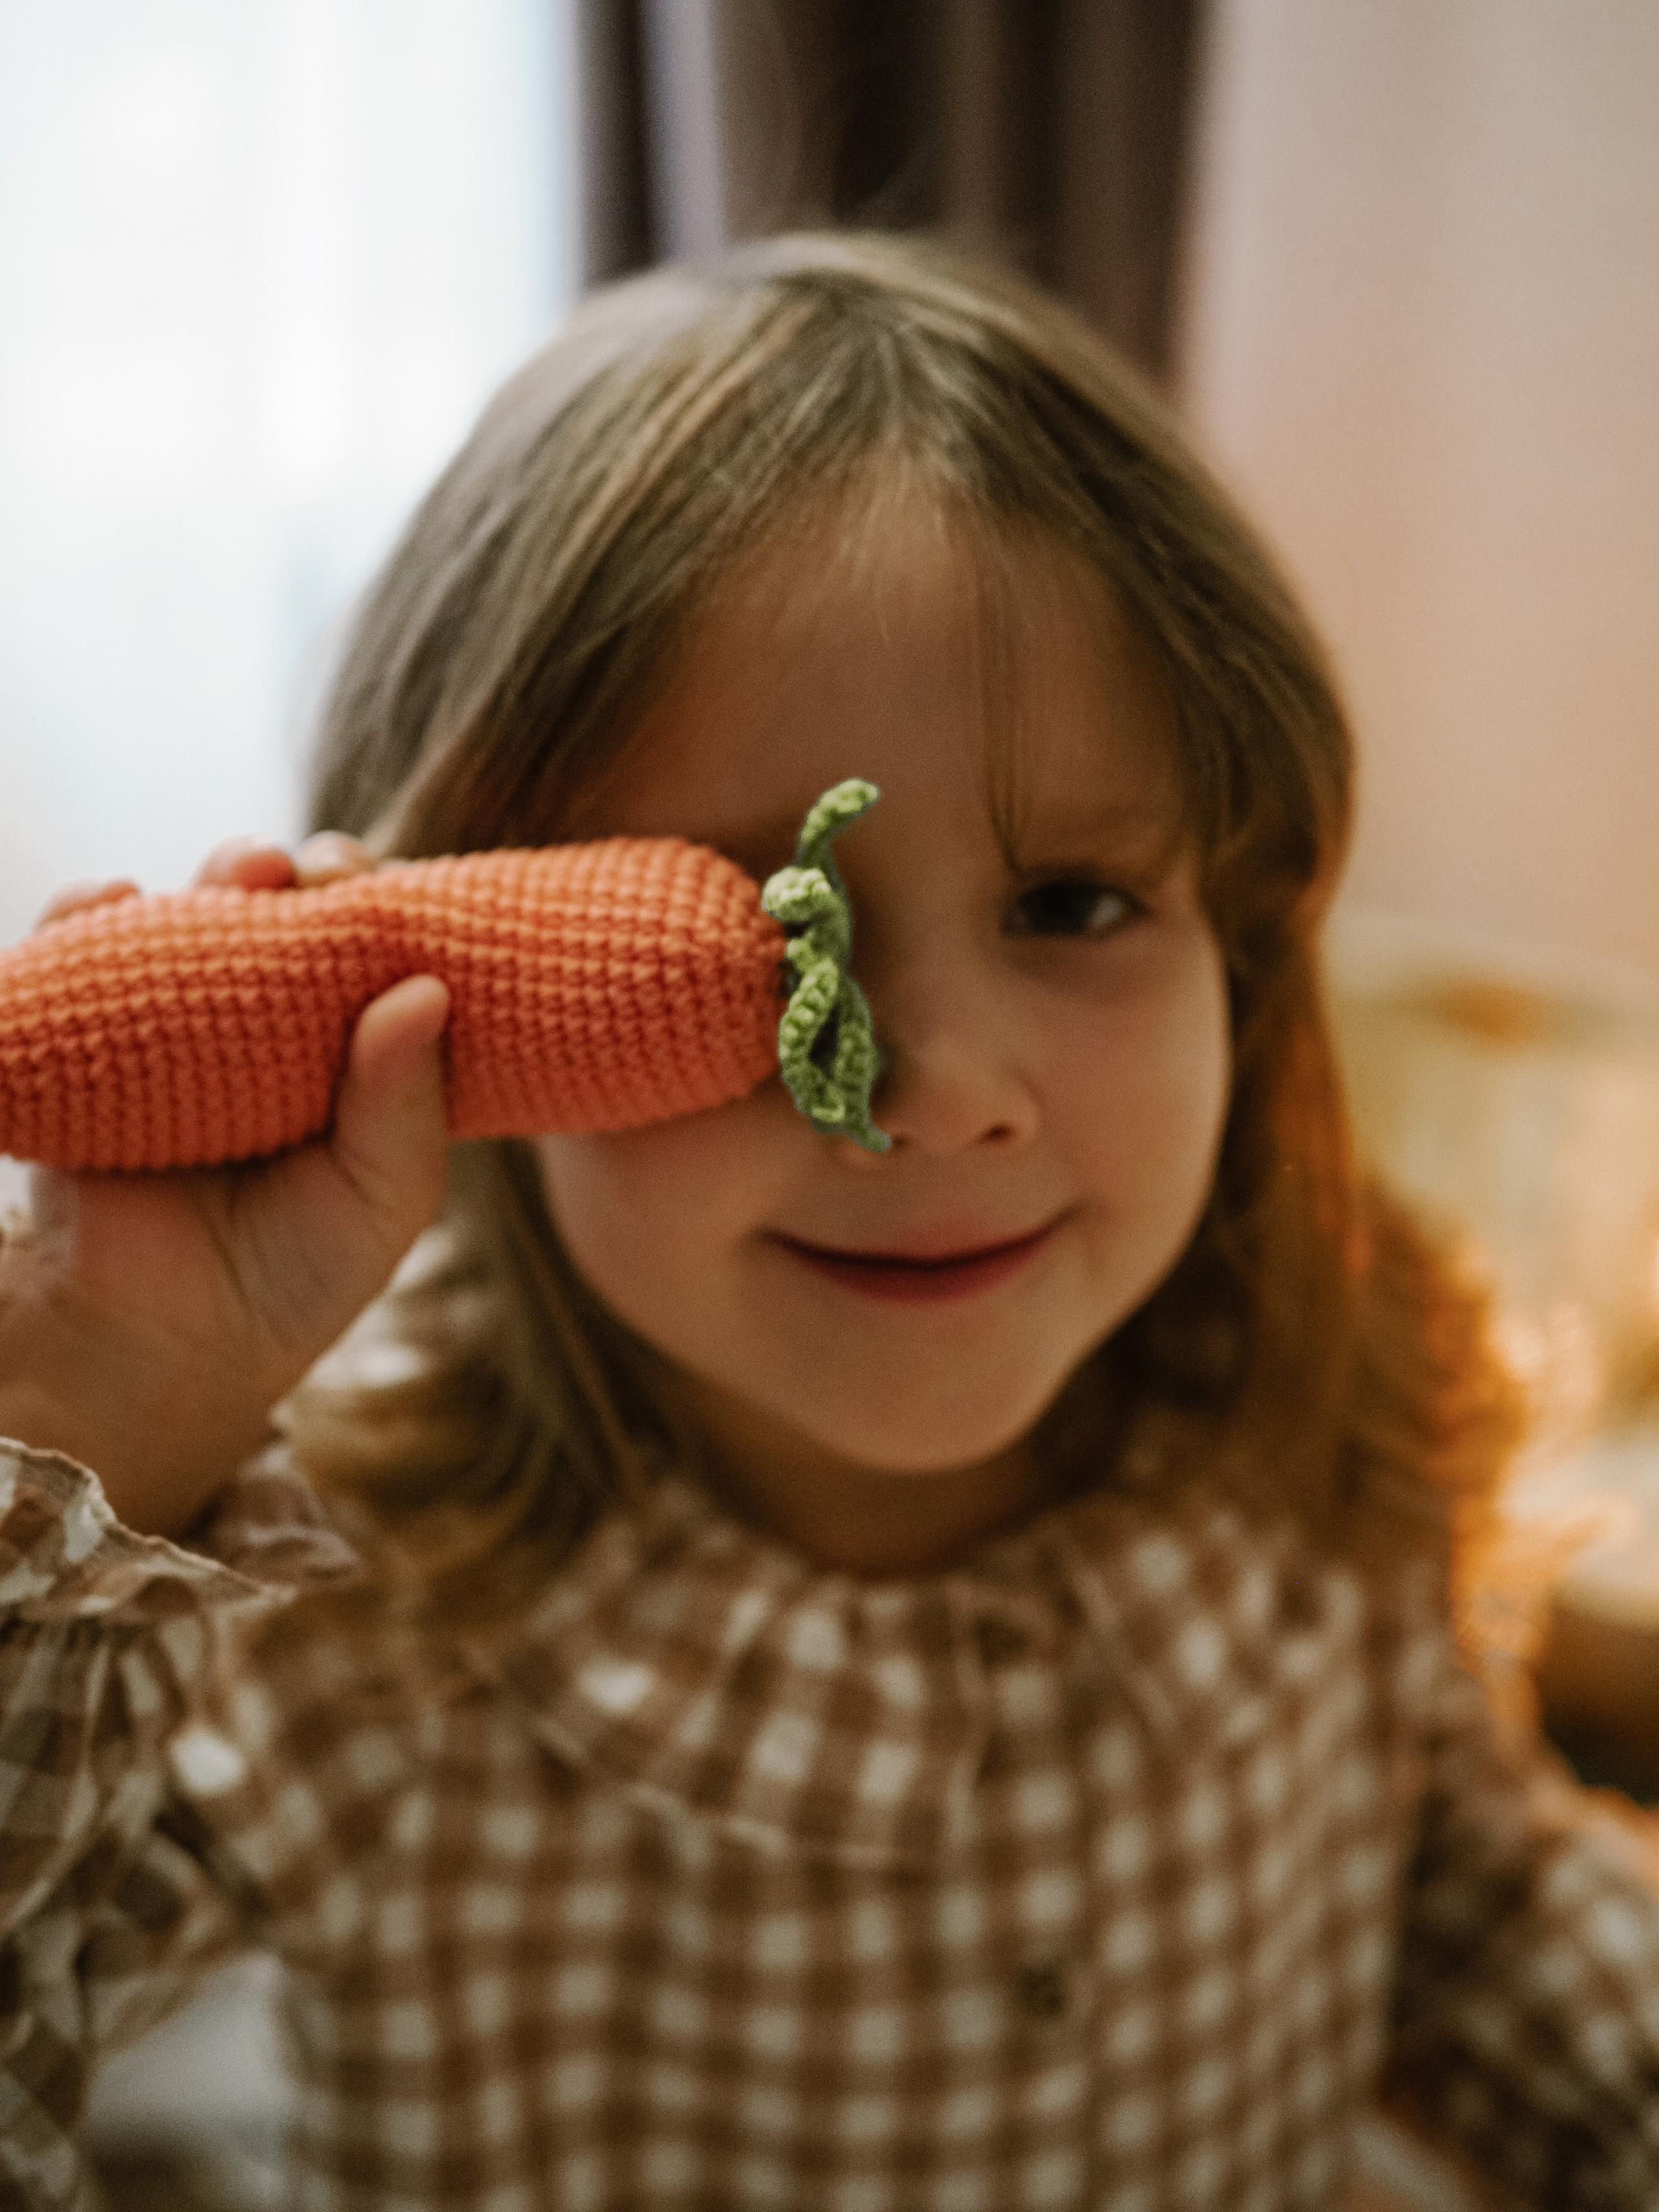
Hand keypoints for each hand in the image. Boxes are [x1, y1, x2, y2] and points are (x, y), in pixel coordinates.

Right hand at [0, 835, 450, 1535]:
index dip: (385, 909)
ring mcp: (176, 1023)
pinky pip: (77, 954)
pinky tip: (114, 902)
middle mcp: (268, 1022)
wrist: (157, 1351)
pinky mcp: (88, 1038)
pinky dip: (89, 914)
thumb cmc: (292, 1277)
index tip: (389, 895)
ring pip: (193, 914)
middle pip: (286, 910)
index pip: (376, 952)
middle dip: (301, 871)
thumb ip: (404, 1106)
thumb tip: (424, 988)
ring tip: (243, 872)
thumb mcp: (379, 1202)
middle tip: (313, 872)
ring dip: (216, 876)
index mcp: (351, 1050)